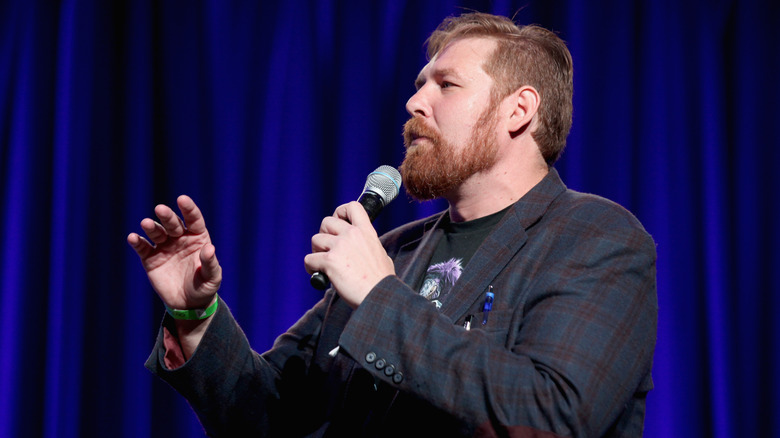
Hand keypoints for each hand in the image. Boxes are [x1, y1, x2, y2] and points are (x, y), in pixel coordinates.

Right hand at [127, 195, 221, 309]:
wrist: (188, 304)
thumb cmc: (204, 287)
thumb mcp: (212, 278)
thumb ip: (210, 263)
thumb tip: (210, 247)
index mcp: (197, 238)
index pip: (193, 219)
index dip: (188, 209)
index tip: (182, 199)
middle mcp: (180, 238)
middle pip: (173, 223)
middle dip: (167, 216)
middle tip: (160, 209)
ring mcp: (164, 247)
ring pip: (157, 232)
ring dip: (151, 227)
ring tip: (147, 224)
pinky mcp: (150, 259)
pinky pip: (143, 248)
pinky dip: (137, 242)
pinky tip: (133, 238)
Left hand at [305, 201, 394, 307]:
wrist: (379, 296)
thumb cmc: (381, 281)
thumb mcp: (381, 255)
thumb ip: (369, 246)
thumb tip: (362, 250)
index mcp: (366, 232)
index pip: (352, 207)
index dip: (340, 212)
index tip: (338, 222)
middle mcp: (352, 235)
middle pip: (327, 222)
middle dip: (323, 235)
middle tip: (327, 249)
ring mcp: (340, 246)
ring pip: (315, 239)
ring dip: (316, 252)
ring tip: (322, 264)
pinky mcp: (329, 261)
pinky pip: (309, 259)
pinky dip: (311, 267)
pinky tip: (319, 275)